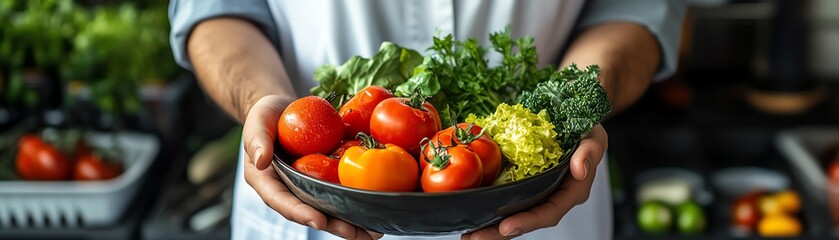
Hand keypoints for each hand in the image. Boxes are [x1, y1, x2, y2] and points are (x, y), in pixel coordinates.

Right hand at [242, 95, 381, 239]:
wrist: (284, 107)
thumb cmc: (266, 115)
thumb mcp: (257, 121)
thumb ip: (257, 140)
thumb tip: (261, 161)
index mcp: (267, 182)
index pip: (281, 201)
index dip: (300, 213)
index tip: (319, 221)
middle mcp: (288, 190)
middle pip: (309, 213)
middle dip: (333, 225)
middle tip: (354, 233)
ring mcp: (308, 186)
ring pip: (329, 209)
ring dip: (351, 222)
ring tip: (374, 233)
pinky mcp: (325, 179)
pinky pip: (341, 192)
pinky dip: (359, 202)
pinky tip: (380, 208)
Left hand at [461, 124, 607, 239]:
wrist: (577, 123)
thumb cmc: (587, 132)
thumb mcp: (594, 138)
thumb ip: (590, 152)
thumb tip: (579, 169)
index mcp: (570, 192)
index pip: (549, 212)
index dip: (527, 221)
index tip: (506, 227)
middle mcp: (552, 197)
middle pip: (525, 221)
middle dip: (499, 232)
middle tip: (474, 237)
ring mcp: (536, 192)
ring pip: (513, 215)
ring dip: (489, 226)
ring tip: (467, 233)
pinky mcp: (524, 184)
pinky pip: (506, 200)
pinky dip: (488, 207)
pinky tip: (470, 212)